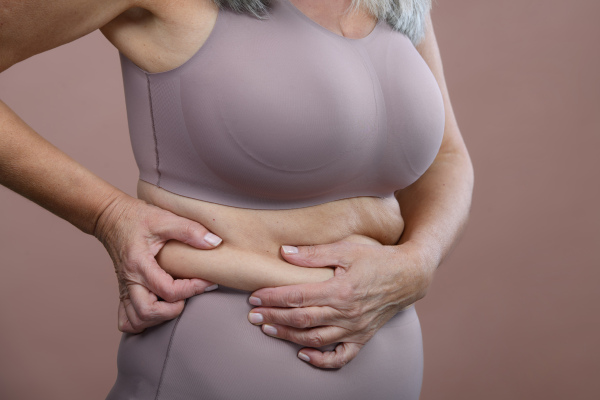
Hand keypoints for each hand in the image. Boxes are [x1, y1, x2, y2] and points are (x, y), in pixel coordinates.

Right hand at [94, 194, 221, 332]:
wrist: (110, 216)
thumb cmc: (138, 217)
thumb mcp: (165, 218)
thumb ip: (190, 230)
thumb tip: (215, 243)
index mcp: (139, 264)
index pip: (168, 290)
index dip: (192, 288)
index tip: (207, 281)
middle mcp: (129, 280)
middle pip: (148, 313)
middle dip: (173, 310)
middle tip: (187, 295)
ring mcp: (124, 289)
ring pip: (136, 321)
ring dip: (158, 319)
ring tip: (174, 302)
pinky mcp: (123, 292)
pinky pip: (126, 320)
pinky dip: (142, 322)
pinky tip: (158, 309)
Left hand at [247, 239, 434, 368]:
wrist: (409, 275)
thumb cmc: (377, 259)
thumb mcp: (346, 249)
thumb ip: (314, 253)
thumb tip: (284, 252)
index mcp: (340, 290)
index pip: (298, 296)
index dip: (273, 297)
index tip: (255, 296)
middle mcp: (347, 313)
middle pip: (301, 319)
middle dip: (274, 317)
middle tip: (253, 315)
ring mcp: (355, 328)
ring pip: (315, 339)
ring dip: (288, 336)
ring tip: (268, 329)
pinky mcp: (363, 337)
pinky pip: (341, 356)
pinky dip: (322, 360)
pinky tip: (304, 354)